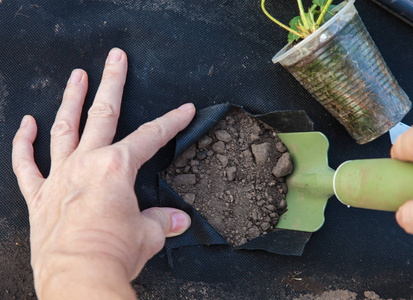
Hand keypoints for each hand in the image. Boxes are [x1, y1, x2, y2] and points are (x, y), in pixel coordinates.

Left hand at [12, 48, 195, 298]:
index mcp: (116, 169)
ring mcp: (59, 177)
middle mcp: (86, 164)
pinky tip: (27, 124)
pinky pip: (27, 164)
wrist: (78, 279)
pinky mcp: (40, 196)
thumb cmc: (112, 255)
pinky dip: (24, 143)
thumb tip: (178, 221)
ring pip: (64, 127)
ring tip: (76, 76)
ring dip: (71, 99)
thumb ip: (162, 221)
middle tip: (115, 58)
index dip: (172, 121)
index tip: (185, 109)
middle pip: (102, 114)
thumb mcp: (148, 235)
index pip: (151, 137)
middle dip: (112, 83)